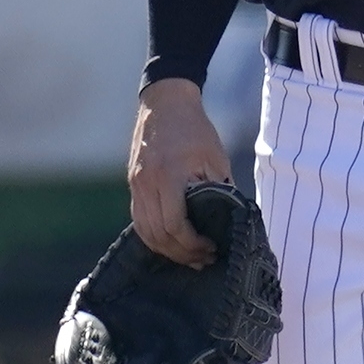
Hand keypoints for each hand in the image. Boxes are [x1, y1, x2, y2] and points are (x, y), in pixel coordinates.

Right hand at [128, 80, 235, 267]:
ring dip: (166, 249)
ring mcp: (136, 184)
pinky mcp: (133, 184)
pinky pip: (139, 219)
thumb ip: (220, 189)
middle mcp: (147, 183)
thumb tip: (230, 220)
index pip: (175, 225)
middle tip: (203, 259)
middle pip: (158, 234)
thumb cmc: (195, 130)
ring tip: (189, 256)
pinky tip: (172, 241)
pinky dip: (153, 236)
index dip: (193, 244)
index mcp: (169, 176)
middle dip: (181, 253)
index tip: (211, 248)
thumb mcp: (215, 158)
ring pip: (144, 231)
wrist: (165, 104)